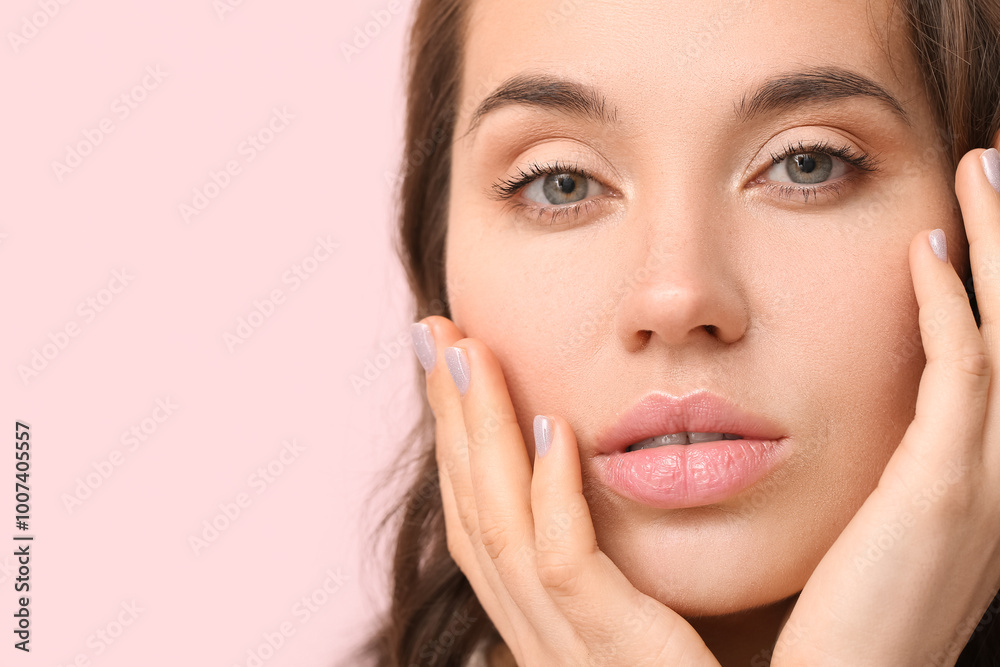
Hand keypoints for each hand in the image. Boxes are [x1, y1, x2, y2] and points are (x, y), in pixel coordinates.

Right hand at [415, 316, 720, 666]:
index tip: (455, 359)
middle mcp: (543, 642)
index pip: (486, 520)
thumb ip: (624, 558)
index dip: (461, 440)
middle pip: (473, 515)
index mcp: (550, 628)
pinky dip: (548, 497)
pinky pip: (565, 570)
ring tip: (467, 350)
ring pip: (498, 531)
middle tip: (435, 331)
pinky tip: (551, 429)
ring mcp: (572, 657)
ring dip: (476, 434)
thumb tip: (595, 476)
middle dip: (448, 420)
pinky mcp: (620, 663)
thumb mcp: (662, 612)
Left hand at [771, 146, 999, 664]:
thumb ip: (902, 465)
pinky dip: (952, 309)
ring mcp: (985, 480)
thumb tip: (876, 416)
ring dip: (998, 249)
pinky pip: (962, 378)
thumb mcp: (894, 526)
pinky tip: (927, 254)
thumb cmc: (859, 615)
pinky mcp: (943, 491)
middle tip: (991, 167)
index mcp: (988, 474)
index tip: (975, 220)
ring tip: (980, 172)